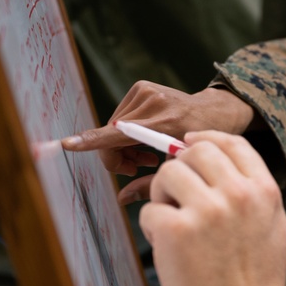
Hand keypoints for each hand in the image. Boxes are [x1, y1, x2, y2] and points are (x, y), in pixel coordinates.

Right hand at [61, 82, 256, 202]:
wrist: (217, 112)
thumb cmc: (204, 145)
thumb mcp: (182, 167)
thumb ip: (151, 183)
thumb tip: (122, 199)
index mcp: (165, 122)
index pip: (119, 133)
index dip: (92, 142)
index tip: (68, 144)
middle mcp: (153, 102)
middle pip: (111, 136)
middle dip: (119, 157)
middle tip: (139, 167)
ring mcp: (146, 90)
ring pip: (113, 128)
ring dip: (123, 146)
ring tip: (147, 157)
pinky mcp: (141, 86)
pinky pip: (120, 118)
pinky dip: (126, 133)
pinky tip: (147, 141)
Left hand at [138, 131, 285, 285]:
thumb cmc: (256, 282)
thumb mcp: (274, 228)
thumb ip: (255, 194)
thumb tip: (221, 166)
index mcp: (264, 191)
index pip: (233, 144)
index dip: (207, 139)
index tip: (190, 143)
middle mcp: (237, 194)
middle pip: (197, 151)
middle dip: (180, 167)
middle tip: (177, 194)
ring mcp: (206, 211)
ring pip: (168, 174)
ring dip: (163, 195)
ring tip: (173, 223)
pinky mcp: (175, 231)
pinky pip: (150, 209)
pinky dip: (153, 227)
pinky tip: (169, 249)